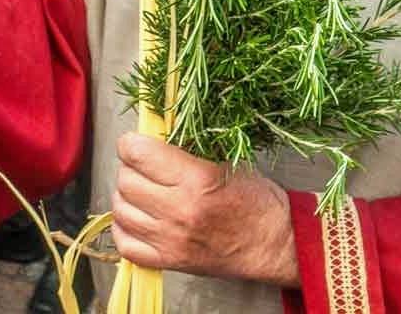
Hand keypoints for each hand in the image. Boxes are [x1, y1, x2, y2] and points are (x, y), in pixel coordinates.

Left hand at [110, 133, 299, 287]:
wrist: (279, 244)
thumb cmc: (256, 200)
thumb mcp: (224, 162)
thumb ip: (183, 151)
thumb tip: (147, 137)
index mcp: (196, 180)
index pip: (136, 153)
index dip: (131, 144)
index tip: (137, 144)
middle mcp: (179, 211)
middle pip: (125, 181)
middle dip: (131, 169)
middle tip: (144, 168)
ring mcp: (172, 240)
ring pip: (121, 210)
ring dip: (128, 197)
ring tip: (144, 193)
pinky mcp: (171, 262)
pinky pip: (126, 245)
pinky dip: (126, 229)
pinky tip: (139, 219)